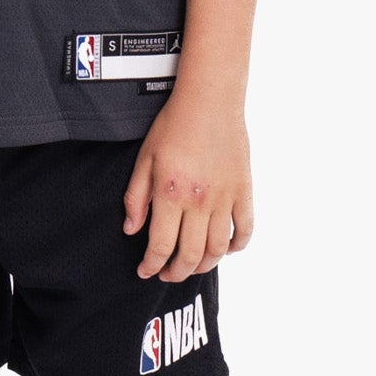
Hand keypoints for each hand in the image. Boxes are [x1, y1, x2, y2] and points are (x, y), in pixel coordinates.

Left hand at [123, 95, 252, 281]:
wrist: (209, 101)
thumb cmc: (174, 124)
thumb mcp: (145, 158)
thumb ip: (136, 196)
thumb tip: (131, 229)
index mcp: (170, 193)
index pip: (160, 246)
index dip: (151, 265)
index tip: (146, 271)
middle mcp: (199, 201)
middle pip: (190, 255)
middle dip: (176, 273)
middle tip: (167, 274)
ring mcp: (224, 198)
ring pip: (217, 249)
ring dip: (204, 266)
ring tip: (192, 266)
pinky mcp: (243, 191)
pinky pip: (244, 230)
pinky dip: (235, 246)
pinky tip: (224, 249)